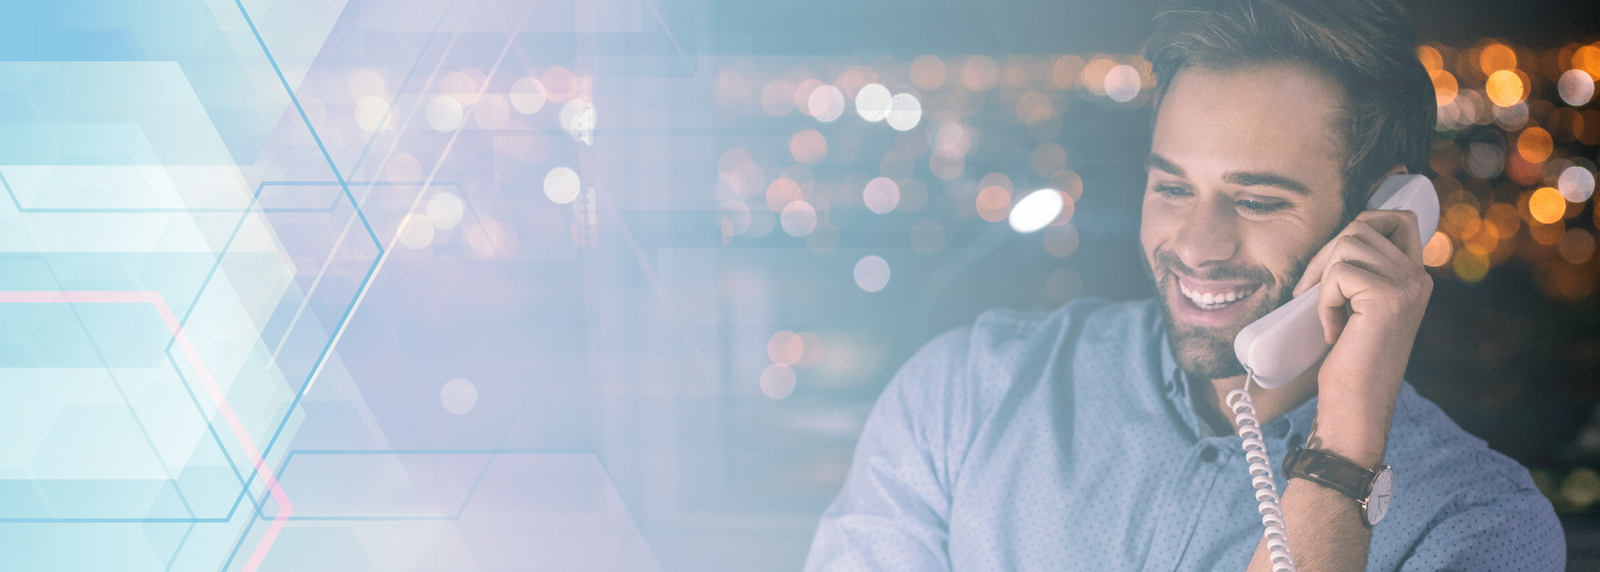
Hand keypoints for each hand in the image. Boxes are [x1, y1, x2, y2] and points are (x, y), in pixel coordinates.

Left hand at [1291, 209, 1431, 465]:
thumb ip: (1357, 272)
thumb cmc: (1347, 359)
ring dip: (1322, 276)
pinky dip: (1323, 299)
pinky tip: (1332, 331)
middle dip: (1325, 252)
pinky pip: (1338, 272)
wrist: (1354, 405)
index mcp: (1414, 276)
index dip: (1369, 214)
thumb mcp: (1356, 306)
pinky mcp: (1388, 297)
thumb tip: (1334, 236)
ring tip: (1326, 314)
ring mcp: (1408, 285)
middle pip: (1362, 225)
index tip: (1337, 244)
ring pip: (1347, 243)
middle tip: (1311, 292)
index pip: (1401, 218)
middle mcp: (1419, 277)